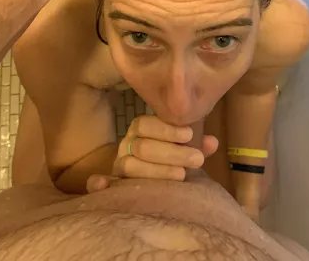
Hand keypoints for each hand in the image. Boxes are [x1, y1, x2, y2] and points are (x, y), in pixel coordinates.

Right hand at [86, 115, 218, 191]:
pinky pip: (95, 183)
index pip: (145, 124)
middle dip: (172, 154)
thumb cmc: (169, 157)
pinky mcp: (112, 183)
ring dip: (157, 171)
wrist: (149, 173)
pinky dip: (98, 184)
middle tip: (197, 160)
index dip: (166, 130)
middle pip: (143, 147)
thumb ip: (196, 145)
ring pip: (131, 166)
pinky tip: (103, 184)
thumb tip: (212, 142)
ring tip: (182, 175)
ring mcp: (118, 164)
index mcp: (140, 129)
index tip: (189, 136)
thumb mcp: (183, 148)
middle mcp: (127, 144)